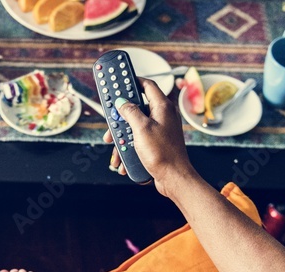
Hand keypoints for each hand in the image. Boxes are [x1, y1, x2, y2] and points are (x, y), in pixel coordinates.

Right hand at [103, 78, 196, 199]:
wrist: (174, 177)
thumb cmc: (162, 153)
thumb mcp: (141, 128)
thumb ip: (130, 112)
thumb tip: (122, 102)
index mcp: (162, 107)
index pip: (147, 85)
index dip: (132, 81)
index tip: (119, 81)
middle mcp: (162, 116)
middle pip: (136, 109)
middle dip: (121, 119)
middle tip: (111, 125)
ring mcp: (159, 130)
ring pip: (134, 127)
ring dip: (122, 139)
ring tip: (116, 149)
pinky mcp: (156, 143)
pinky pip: (138, 141)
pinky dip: (129, 149)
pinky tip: (123, 161)